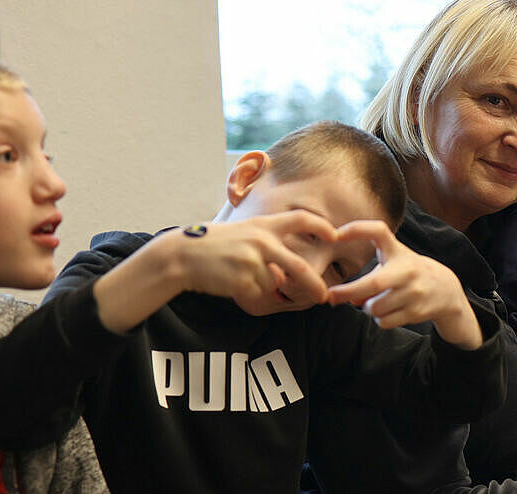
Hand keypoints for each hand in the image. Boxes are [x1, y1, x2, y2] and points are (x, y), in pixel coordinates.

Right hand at [173, 211, 334, 304]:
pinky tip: (230, 282)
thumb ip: (266, 246)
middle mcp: (262, 241)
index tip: (335, 235)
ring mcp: (253, 261)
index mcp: (263, 225)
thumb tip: (284, 274)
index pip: (300, 219)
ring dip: (261, 287)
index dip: (321, 226)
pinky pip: (256, 294)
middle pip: (299, 267)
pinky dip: (248, 294)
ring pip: (273, 284)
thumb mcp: (241, 233)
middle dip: (314, 285)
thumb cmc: (211, 245)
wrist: (181, 255)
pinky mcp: (243, 279)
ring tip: (236, 274)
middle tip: (324, 296)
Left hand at [326, 220, 480, 349]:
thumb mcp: (392, 264)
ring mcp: (414, 291)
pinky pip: (384, 321)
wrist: (445, 290)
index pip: (378, 231)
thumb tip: (350, 300)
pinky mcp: (417, 311)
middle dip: (347, 292)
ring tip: (377, 302)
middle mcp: (407, 269)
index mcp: (398, 252)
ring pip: (374, 307)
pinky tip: (389, 311)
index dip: (356, 229)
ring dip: (369, 308)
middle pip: (372, 283)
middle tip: (330, 297)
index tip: (335, 235)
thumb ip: (369, 277)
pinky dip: (380, 319)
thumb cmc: (409, 273)